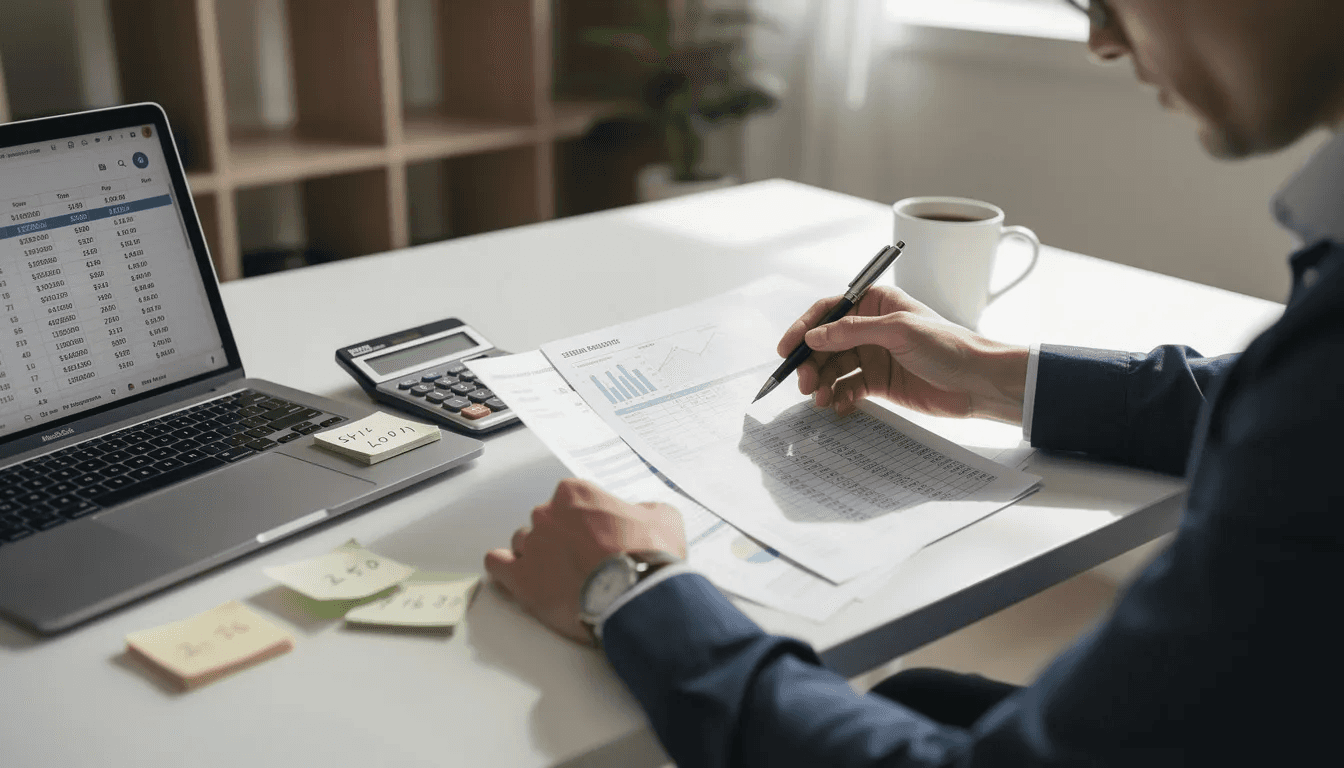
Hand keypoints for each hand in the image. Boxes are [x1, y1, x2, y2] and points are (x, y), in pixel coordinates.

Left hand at [484, 478, 686, 644]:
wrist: (637, 597)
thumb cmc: (647, 557)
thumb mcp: (664, 518)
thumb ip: (644, 510)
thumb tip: (642, 514)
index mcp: (575, 494)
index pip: (569, 500)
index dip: (584, 519)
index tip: (596, 536)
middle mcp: (547, 514)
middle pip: (544, 521)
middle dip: (561, 538)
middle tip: (582, 560)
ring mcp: (531, 546)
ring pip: (522, 543)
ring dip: (536, 555)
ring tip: (559, 576)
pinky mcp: (520, 579)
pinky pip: (496, 565)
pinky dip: (505, 569)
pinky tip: (519, 578)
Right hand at [777, 286, 1029, 422]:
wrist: (979, 382)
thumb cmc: (948, 346)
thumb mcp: (898, 331)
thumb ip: (852, 332)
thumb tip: (814, 337)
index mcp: (875, 303)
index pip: (828, 311)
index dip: (804, 329)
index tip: (787, 350)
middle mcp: (871, 328)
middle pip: (825, 344)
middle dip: (811, 364)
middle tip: (804, 384)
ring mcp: (874, 356)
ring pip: (834, 369)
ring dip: (822, 384)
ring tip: (820, 400)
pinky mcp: (880, 383)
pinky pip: (848, 388)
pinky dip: (839, 398)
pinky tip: (838, 407)